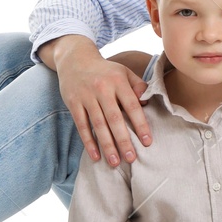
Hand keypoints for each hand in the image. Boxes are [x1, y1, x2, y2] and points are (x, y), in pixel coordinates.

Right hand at [44, 37, 152, 165]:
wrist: (75, 58)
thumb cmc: (105, 70)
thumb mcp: (124, 72)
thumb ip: (138, 86)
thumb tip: (148, 102)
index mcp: (118, 81)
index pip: (132, 105)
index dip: (140, 124)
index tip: (147, 142)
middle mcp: (102, 88)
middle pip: (114, 118)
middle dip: (123, 140)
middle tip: (132, 158)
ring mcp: (86, 96)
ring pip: (98, 125)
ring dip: (107, 145)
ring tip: (115, 162)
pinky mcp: (73, 103)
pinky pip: (81, 125)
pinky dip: (88, 142)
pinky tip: (95, 156)